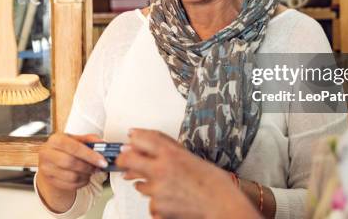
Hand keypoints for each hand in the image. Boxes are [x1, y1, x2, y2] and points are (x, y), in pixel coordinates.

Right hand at [37, 133, 106, 191]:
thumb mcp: (77, 140)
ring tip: (90, 171)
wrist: (52, 160)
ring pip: (71, 176)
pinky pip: (70, 185)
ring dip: (86, 175)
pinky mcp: (50, 180)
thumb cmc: (66, 148)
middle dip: (88, 166)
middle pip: (71, 162)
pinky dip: (81, 183)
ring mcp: (46, 168)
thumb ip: (90, 140)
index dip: (90, 155)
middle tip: (98, 167)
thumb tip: (103, 144)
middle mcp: (47, 153)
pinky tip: (84, 177)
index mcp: (55, 139)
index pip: (74, 147)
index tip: (102, 161)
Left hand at [116, 129, 259, 218]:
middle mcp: (160, 170)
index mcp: (171, 154)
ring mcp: (157, 190)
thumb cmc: (214, 183)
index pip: (140, 139)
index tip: (132, 139)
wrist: (223, 207)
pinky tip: (173, 199)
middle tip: (128, 164)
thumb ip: (169, 150)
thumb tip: (149, 144)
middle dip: (125, 160)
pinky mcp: (156, 208)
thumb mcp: (191, 158)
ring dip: (148, 184)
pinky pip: (150, 202)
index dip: (134, 138)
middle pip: (127, 160)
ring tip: (168, 187)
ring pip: (139, 184)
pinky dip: (158, 201)